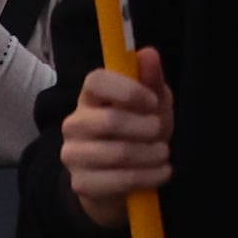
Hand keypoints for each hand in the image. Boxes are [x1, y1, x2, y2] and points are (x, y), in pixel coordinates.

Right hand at [63, 46, 173, 228]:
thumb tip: (149, 53)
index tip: (152, 101)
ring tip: (164, 153)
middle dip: (146, 128)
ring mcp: (73, 155)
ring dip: (150, 155)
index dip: (128, 90)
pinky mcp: (80, 184)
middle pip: (109, 121)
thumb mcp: (151, 105)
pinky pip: (118, 181)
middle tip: (161, 131)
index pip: (96, 81)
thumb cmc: (138, 132)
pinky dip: (148, 177)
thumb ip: (151, 80)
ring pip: (117, 154)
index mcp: (90, 97)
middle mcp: (75, 123)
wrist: (120, 179)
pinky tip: (161, 172)